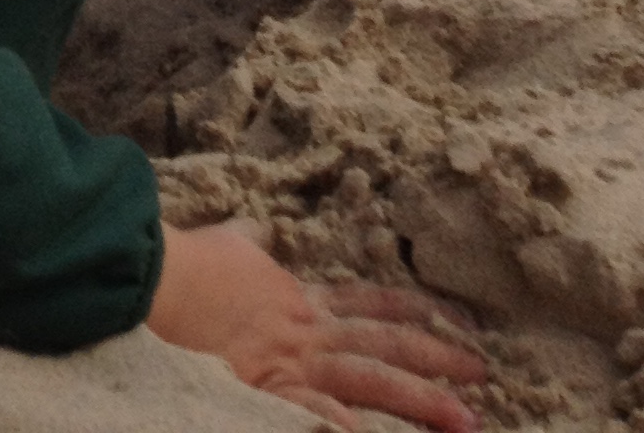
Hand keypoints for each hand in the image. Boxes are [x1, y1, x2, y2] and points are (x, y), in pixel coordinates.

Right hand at [149, 226, 483, 432]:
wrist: (160, 279)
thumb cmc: (191, 262)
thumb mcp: (228, 244)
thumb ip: (251, 242)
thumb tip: (257, 230)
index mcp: (300, 300)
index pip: (370, 305)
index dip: (414, 315)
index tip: (456, 324)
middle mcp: (308, 332)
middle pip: (386, 347)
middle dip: (438, 362)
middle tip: (483, 375)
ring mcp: (294, 364)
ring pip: (372, 382)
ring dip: (421, 403)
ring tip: (466, 421)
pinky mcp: (270, 390)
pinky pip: (317, 415)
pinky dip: (346, 427)